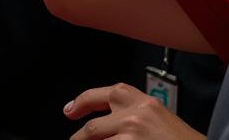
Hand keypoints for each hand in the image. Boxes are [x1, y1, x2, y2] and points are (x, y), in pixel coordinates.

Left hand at [65, 83, 204, 138]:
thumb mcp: (158, 117)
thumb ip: (133, 114)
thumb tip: (109, 124)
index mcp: (141, 99)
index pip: (104, 94)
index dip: (81, 102)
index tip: (70, 110)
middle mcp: (133, 112)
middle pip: (93, 126)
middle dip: (80, 138)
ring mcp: (131, 133)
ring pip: (96, 139)